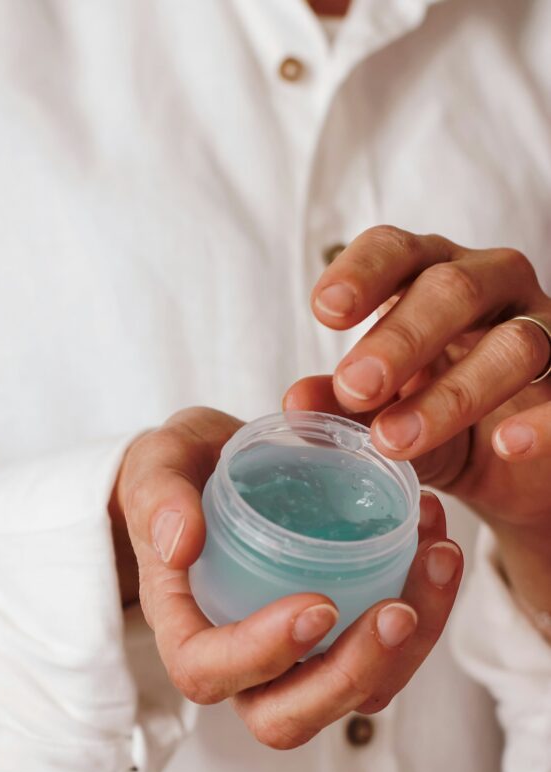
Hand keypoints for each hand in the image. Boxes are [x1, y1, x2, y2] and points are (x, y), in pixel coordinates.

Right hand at [112, 406, 462, 748]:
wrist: (219, 467)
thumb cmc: (181, 473)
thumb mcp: (159, 464)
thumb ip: (159, 496)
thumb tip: (180, 542)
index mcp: (185, 627)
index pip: (209, 673)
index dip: (262, 655)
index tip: (319, 604)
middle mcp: (240, 662)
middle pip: (286, 717)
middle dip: (349, 676)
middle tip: (398, 610)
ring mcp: (295, 659)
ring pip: (352, 695)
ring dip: (408, 646)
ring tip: (437, 558)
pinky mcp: (339, 638)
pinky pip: (387, 655)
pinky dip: (426, 609)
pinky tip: (438, 545)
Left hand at [287, 226, 550, 622]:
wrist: (511, 471)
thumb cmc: (438, 420)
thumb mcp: (385, 413)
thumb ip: (344, 408)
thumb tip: (296, 401)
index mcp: (431, 277)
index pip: (398, 249)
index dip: (364, 272)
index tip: (326, 310)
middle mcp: (492, 288)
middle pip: (453, 290)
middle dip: (400, 338)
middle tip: (354, 386)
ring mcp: (544, 330)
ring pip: (513, 344)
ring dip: (453, 393)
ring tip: (395, 440)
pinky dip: (543, 421)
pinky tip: (507, 444)